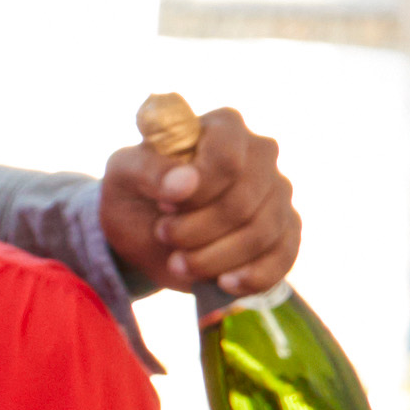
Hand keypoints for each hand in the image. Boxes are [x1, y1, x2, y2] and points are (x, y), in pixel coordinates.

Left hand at [97, 106, 300, 302]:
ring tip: (179, 262)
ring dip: (212, 258)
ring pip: (261, 233)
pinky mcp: (286, 232)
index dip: (195, 191)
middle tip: (164, 235)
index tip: (164, 203)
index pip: (226, 158)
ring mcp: (278, 193)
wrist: (147, 232)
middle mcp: (261, 154)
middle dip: (195, 230)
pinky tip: (223, 282)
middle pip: (242, 202)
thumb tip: (185, 182)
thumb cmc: (137, 192)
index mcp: (224, 127)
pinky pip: (283, 258)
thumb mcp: (124, 174)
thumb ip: (148, 169)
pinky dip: (251, 277)